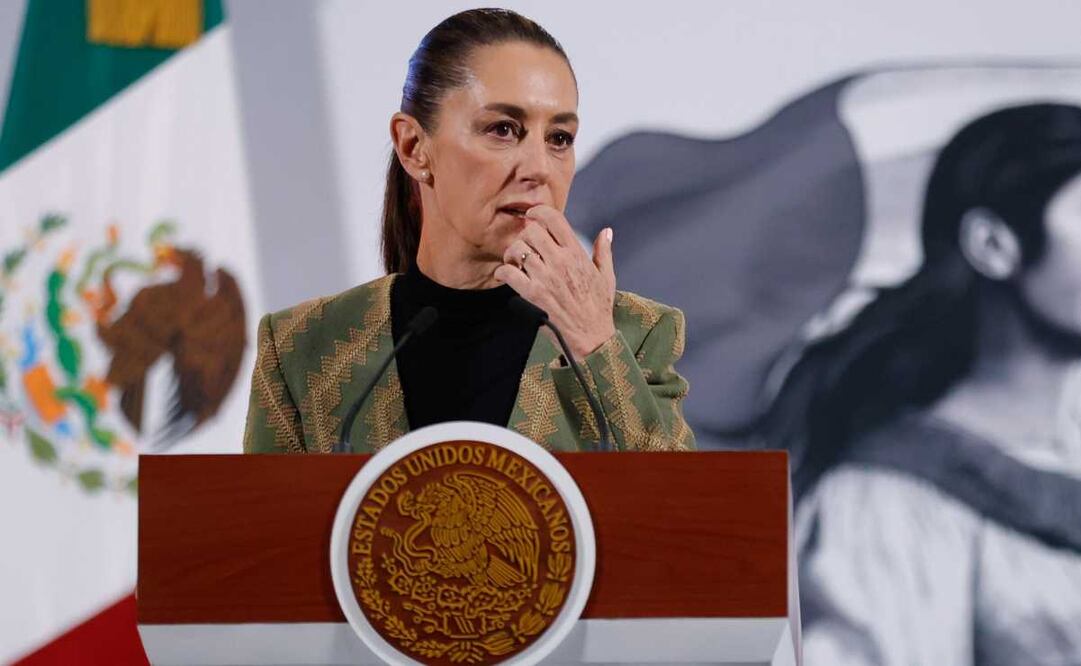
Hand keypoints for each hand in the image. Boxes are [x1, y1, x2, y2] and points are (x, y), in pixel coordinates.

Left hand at [494, 205, 615, 359]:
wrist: (592, 337)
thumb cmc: (599, 308)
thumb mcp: (607, 276)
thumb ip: (604, 251)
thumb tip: (606, 232)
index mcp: (576, 254)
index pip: (554, 219)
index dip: (539, 212)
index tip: (532, 215)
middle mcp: (560, 262)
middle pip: (532, 231)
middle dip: (525, 235)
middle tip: (525, 245)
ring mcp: (545, 278)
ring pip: (518, 250)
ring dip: (512, 254)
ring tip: (514, 261)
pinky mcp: (533, 295)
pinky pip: (509, 274)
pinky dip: (503, 272)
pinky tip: (505, 275)